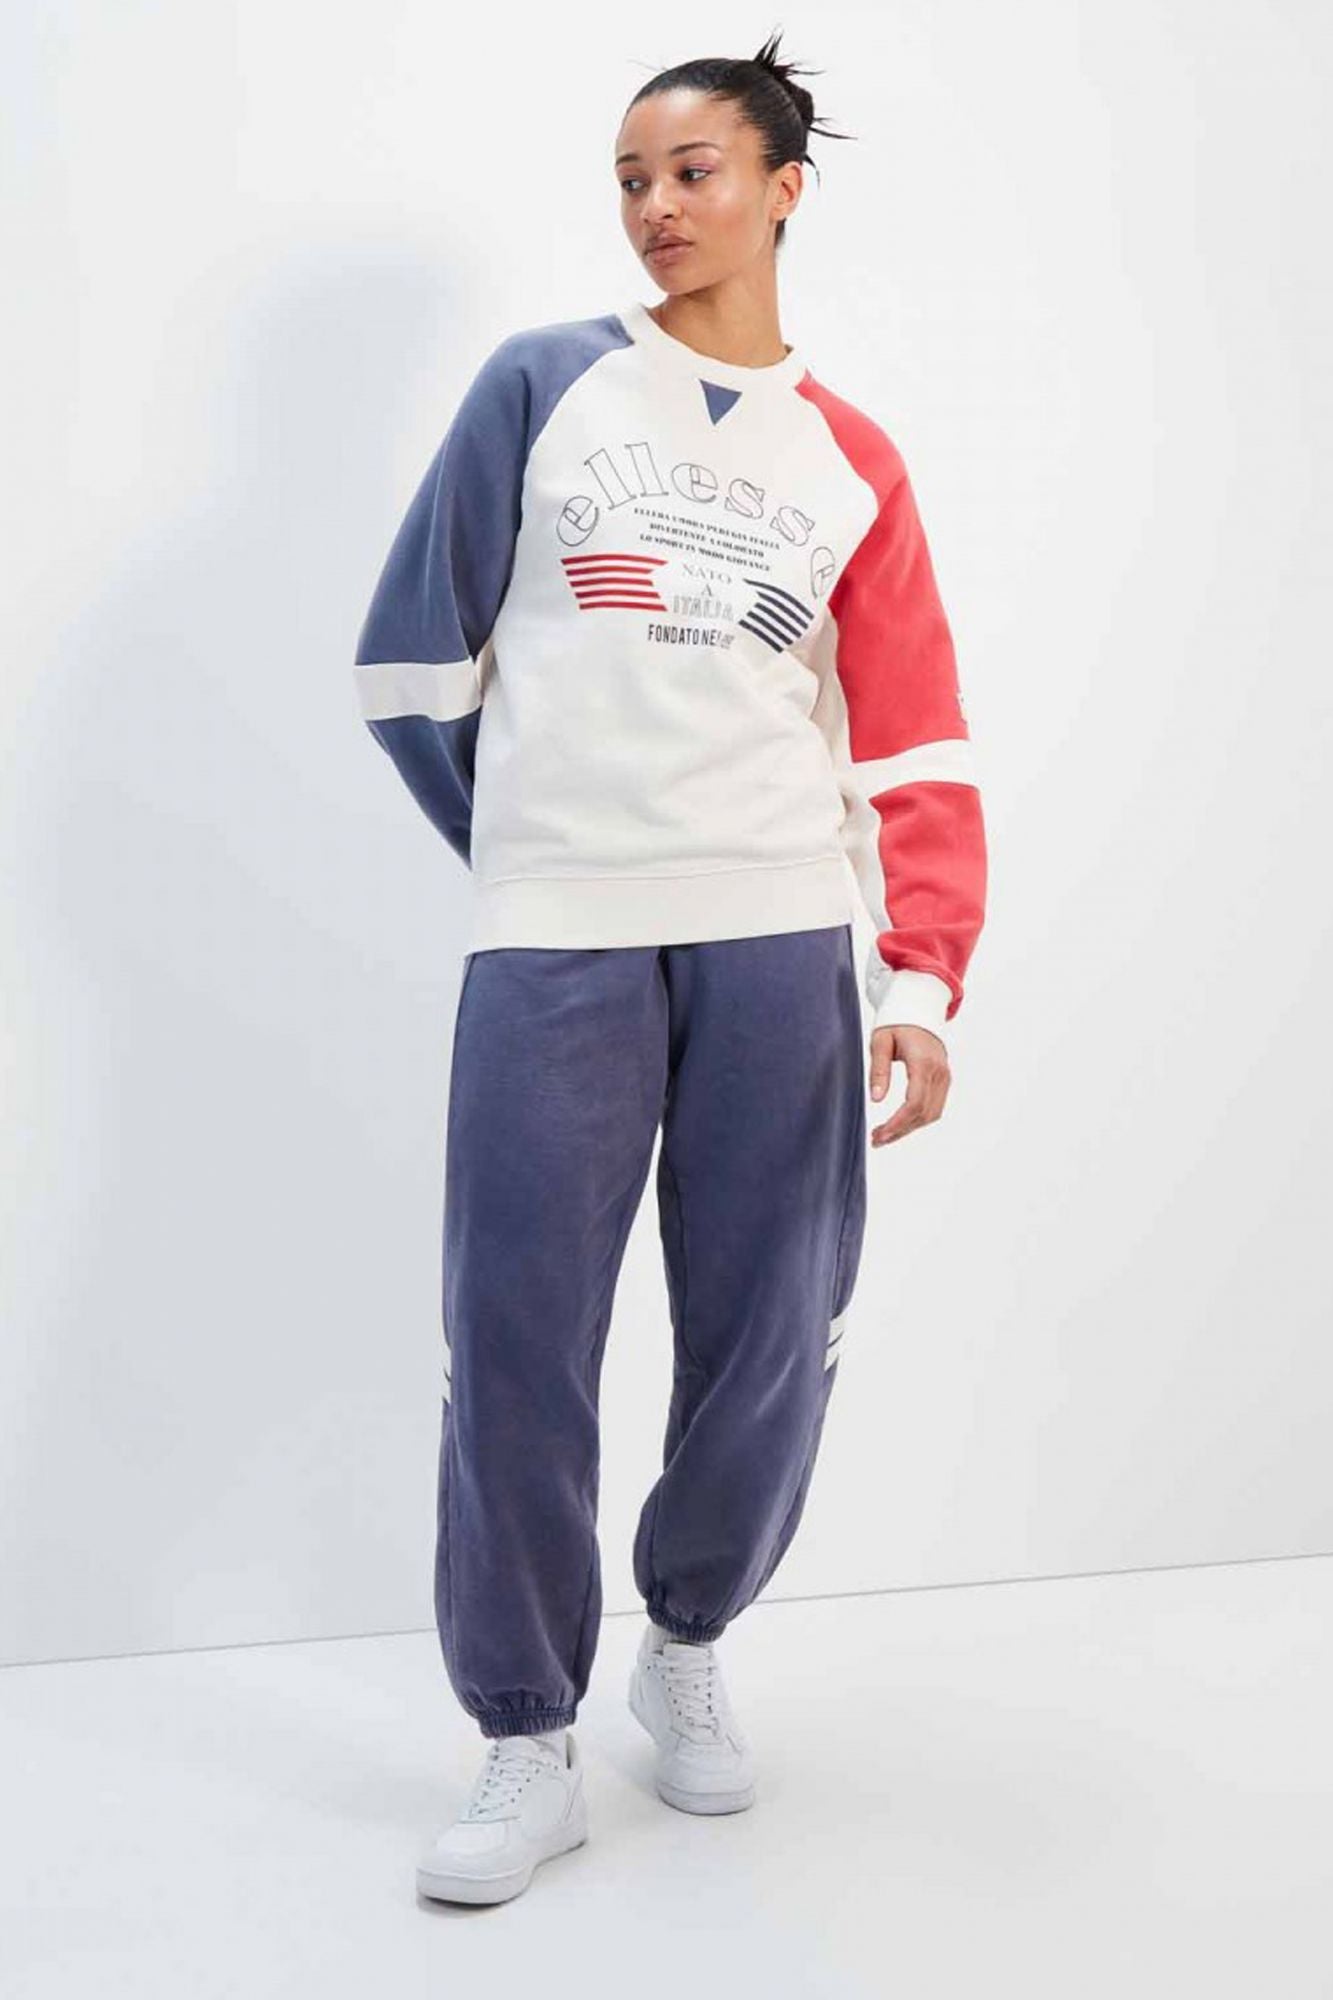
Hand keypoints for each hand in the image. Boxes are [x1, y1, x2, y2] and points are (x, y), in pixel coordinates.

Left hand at [868, 1025, 950, 1145]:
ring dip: (908, 1128)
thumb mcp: (880, 1041)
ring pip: (931, 1114)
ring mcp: (945, 1077)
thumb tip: (876, 1099)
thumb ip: (879, 1069)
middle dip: (900, 1131)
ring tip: (884, 1136)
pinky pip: (934, 1107)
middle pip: (923, 1114)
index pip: (914, 1103)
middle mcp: (939, 1072)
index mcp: (923, 1063)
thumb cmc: (897, 1023)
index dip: (897, 1123)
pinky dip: (917, 1120)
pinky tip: (899, 1124)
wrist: (919, 1010)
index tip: (878, 1134)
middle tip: (875, 1140)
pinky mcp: (944, 1080)